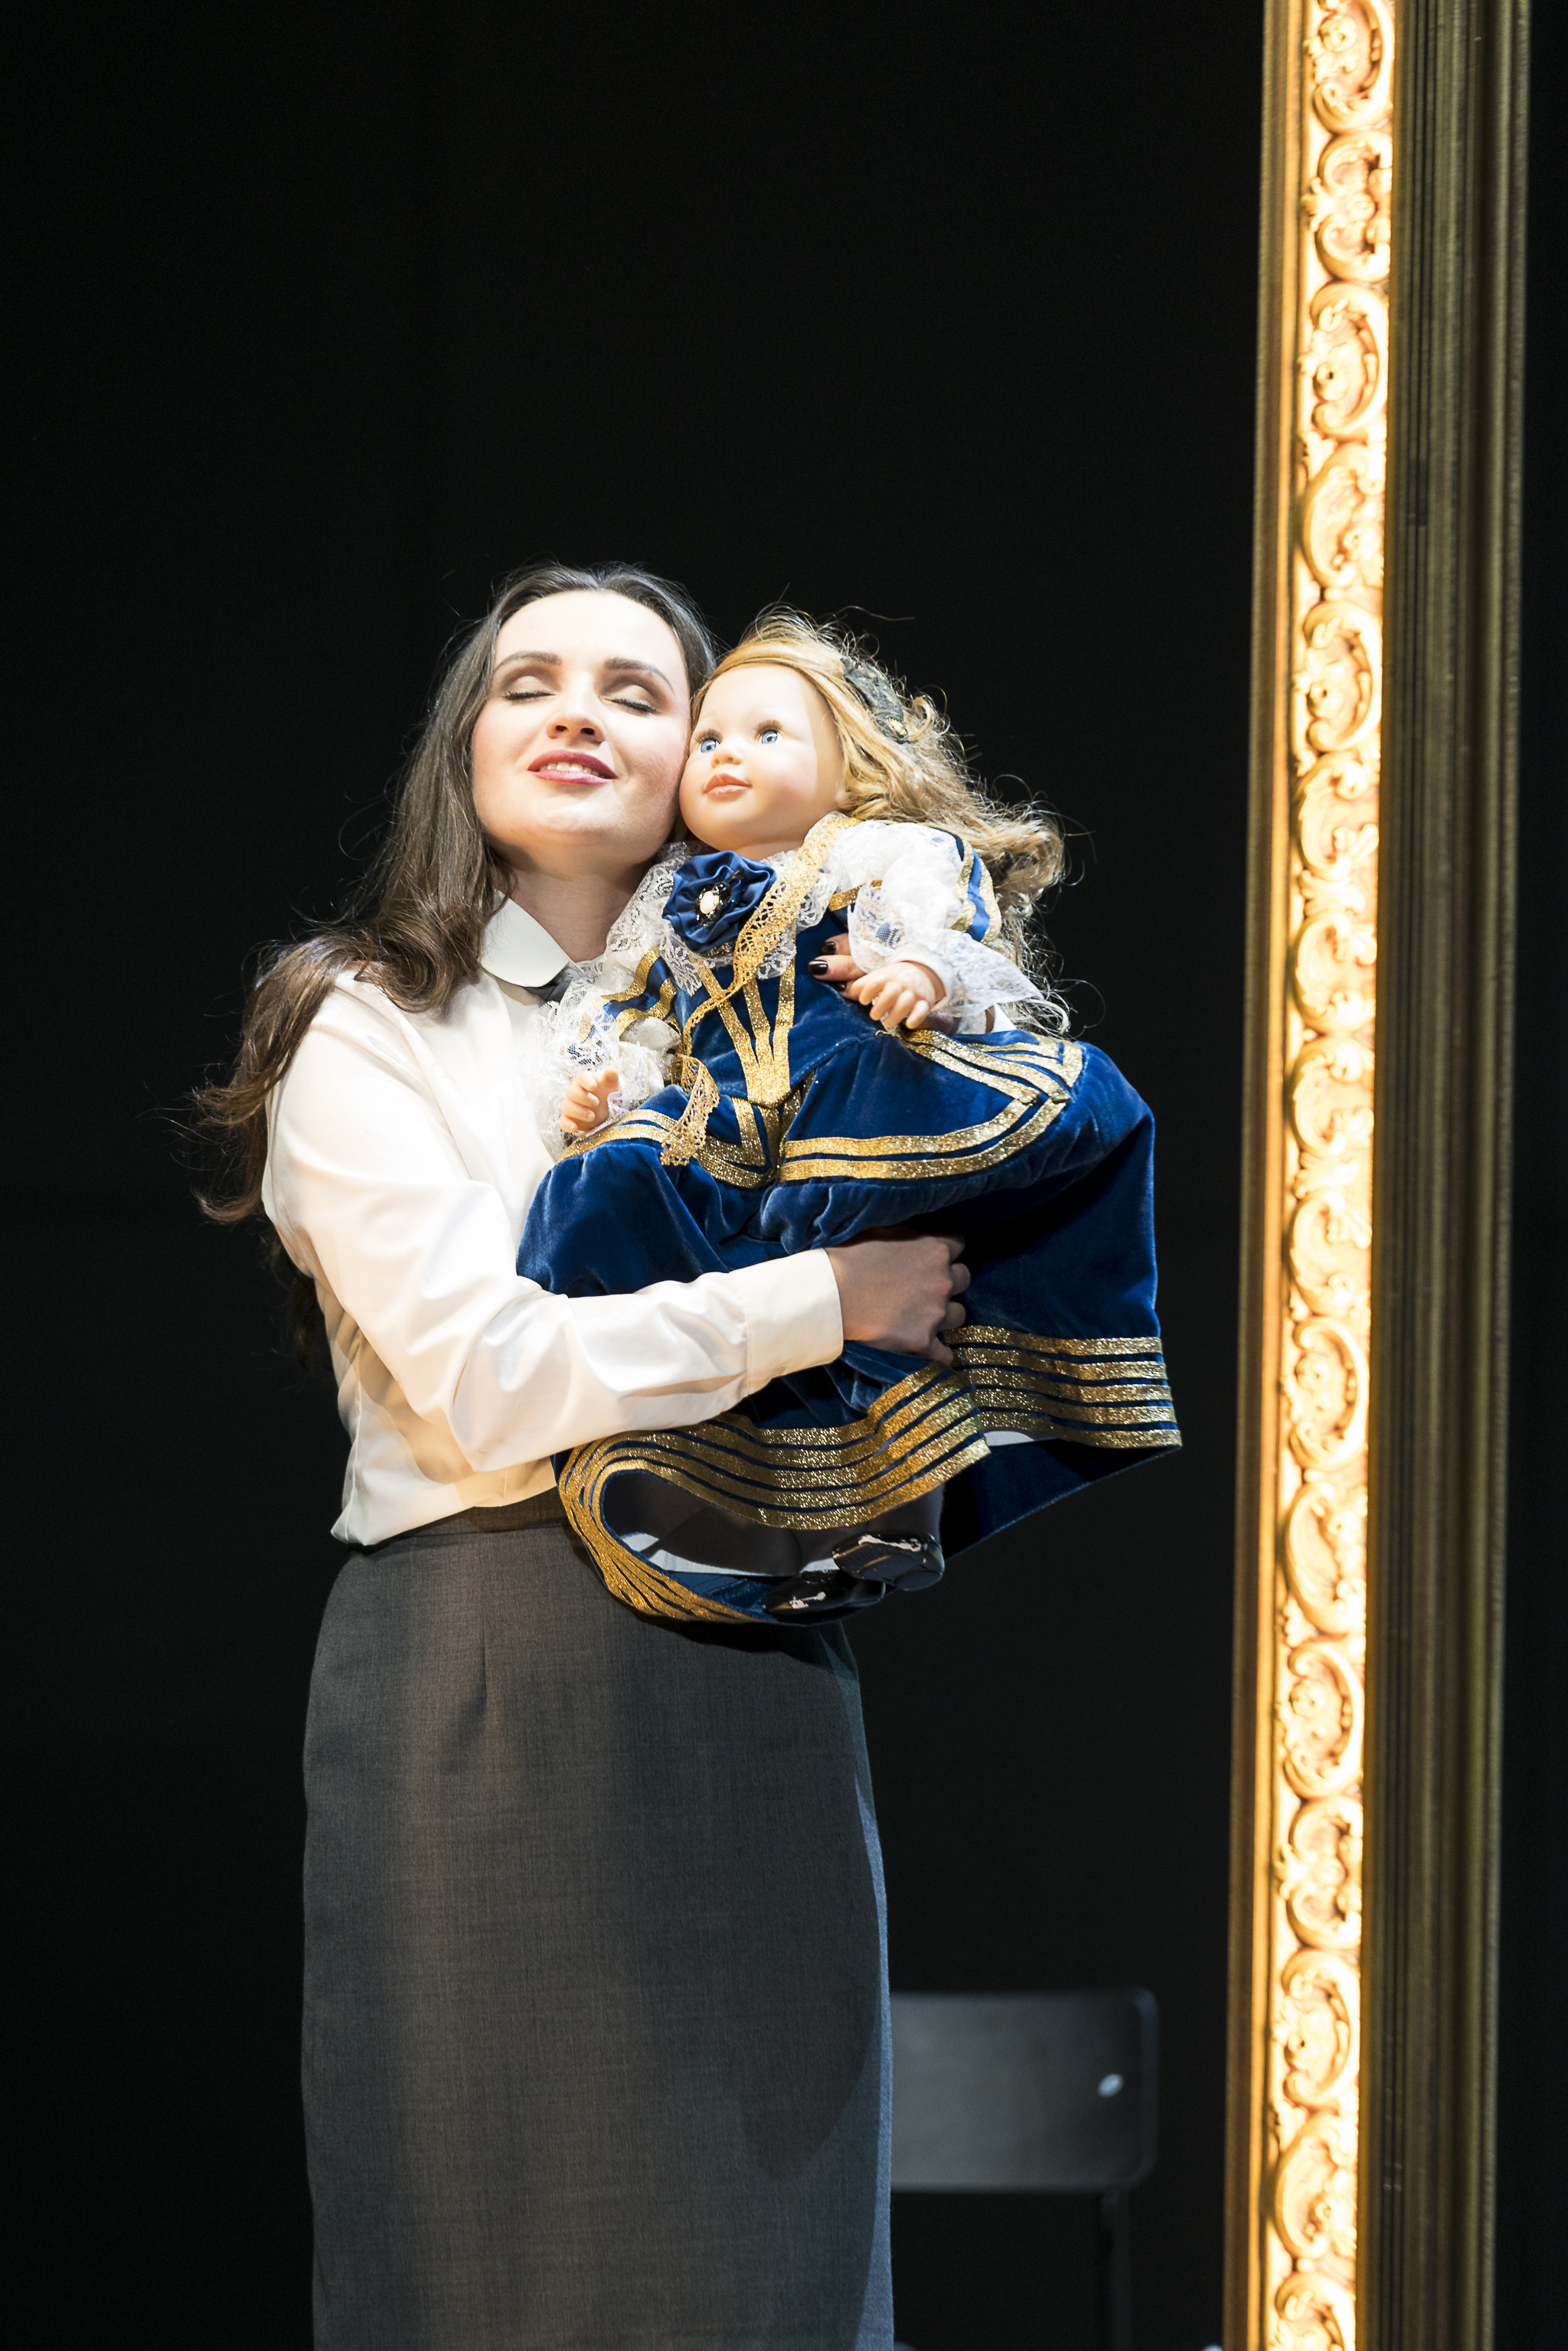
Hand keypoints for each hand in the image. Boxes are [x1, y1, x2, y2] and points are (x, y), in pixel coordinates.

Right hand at [561, 1069, 619, 1135]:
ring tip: (592, 1116)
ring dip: (580, 1112)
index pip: (582, 1077)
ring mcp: (571, 1105)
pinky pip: (563, 1121)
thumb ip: (611, 1077)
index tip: (594, 1086)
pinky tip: (574, 1128)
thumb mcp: (612, 1084)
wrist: (608, 1108)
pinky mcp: (570, 1118)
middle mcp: (575, 1091)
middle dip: (584, 1099)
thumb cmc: (609, 1092)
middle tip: (597, 1103)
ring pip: (568, 1107)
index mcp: (585, 1080)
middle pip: (573, 1092)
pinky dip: (567, 1125)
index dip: (587, 1081)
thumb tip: (611, 1070)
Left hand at [807, 936, 956, 1032]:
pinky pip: (922, 1011)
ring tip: (886, 1022)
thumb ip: (844, 967)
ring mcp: (912, 992)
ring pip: (905, 1003)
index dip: (866, 989)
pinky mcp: (924, 1002)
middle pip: (891, 992)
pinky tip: (907, 1024)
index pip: (874, 979)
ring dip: (894, 1015)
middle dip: (881, 1005)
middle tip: (873, 1014)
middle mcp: (898, 981)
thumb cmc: (887, 971)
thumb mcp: (868, 966)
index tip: (861, 999)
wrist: (921, 970)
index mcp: (883, 971)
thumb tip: (816, 967)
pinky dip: (915, 1018)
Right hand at [823, 1230, 969, 1364]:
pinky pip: (945, 1354)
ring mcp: (935, 1313)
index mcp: (935, 1249)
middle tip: (925, 1287)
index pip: (958, 1245)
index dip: (944, 1252)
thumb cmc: (846, 1256)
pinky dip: (939, 1353)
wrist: (827, 1294)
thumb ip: (910, 1233)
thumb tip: (919, 1233)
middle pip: (963, 1279)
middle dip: (948, 1281)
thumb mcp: (882, 1229)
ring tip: (922, 1316)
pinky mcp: (922, 1342)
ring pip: (958, 1315)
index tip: (930, 1259)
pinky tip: (928, 1348)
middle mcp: (943, 1280)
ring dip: (944, 1314)